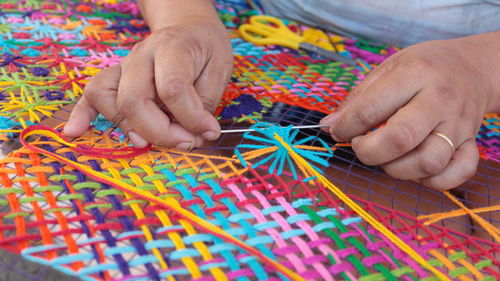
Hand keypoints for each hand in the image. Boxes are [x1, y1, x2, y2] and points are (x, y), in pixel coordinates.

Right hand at [64, 18, 232, 149]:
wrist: (188, 28)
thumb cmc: (205, 49)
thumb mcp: (219, 70)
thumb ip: (204, 104)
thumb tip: (194, 137)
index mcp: (171, 47)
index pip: (172, 89)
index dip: (191, 118)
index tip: (209, 131)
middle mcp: (142, 55)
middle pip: (134, 99)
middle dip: (160, 132)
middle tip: (186, 142)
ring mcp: (124, 66)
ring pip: (108, 99)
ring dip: (130, 128)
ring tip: (151, 142)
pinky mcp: (115, 77)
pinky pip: (91, 94)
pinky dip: (82, 114)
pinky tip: (75, 132)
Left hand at [320, 33, 499, 189]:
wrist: (475, 66)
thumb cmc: (425, 66)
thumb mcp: (388, 67)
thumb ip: (358, 98)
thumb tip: (329, 126)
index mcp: (415, 74)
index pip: (370, 109)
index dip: (345, 127)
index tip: (337, 131)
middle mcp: (439, 100)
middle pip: (400, 139)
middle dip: (368, 151)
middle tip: (361, 145)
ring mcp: (459, 124)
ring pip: (428, 163)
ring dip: (398, 169)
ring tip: (388, 156)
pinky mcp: (471, 143)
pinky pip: (456, 174)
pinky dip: (432, 180)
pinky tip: (416, 167)